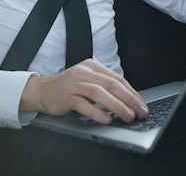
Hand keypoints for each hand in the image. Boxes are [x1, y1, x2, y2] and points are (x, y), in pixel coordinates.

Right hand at [20, 59, 147, 124]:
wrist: (42, 90)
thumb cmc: (68, 88)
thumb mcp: (87, 82)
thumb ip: (104, 88)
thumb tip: (129, 103)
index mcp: (92, 66)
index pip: (117, 79)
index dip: (132, 93)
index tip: (142, 106)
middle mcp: (84, 72)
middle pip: (111, 84)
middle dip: (129, 99)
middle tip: (140, 112)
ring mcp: (74, 83)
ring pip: (99, 93)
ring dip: (116, 106)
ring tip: (128, 117)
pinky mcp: (66, 96)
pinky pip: (84, 104)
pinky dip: (97, 112)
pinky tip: (106, 119)